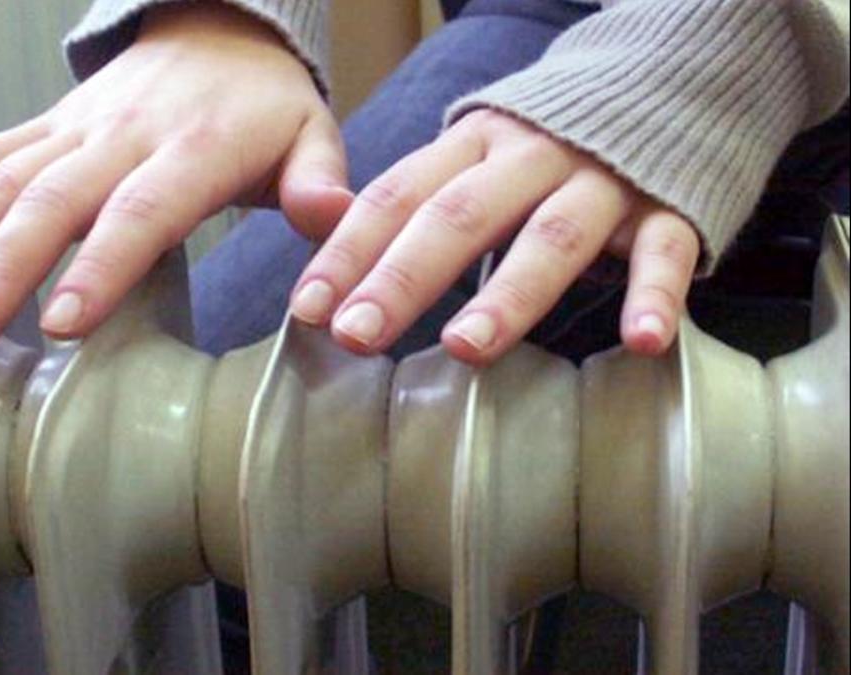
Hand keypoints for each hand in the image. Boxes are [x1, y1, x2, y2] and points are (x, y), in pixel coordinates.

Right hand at [0, 3, 351, 347]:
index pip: (140, 211)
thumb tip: (330, 222)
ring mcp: (75, 129)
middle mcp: (122, 136)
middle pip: (52, 201)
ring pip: (2, 180)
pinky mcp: (47, 126)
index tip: (61, 324)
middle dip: (3, 267)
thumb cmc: (265, 103)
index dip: (99, 265)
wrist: (219, 28)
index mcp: (193, 149)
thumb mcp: (310, 135)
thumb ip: (317, 182)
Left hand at [289, 109, 700, 364]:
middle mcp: (530, 157)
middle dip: (403, 278)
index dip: (348, 250)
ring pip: (551, 237)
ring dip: (506, 295)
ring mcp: (603, 181)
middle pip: (459, 215)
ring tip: (465, 348)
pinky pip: (664, 250)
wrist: (669, 80)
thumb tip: (332, 257)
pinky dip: (655, 295)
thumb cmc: (548, 147)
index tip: (307, 309)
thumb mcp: (475, 156)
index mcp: (472, 144)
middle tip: (356, 336)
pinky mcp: (671, 206)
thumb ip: (417, 200)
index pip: (398, 195)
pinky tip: (641, 343)